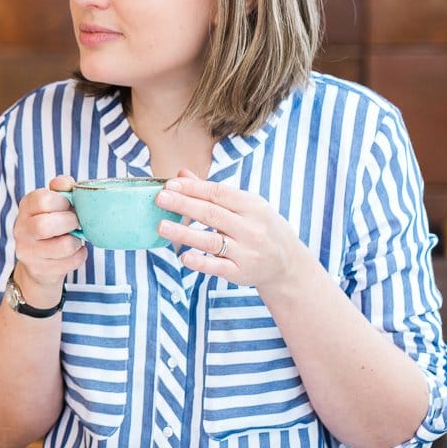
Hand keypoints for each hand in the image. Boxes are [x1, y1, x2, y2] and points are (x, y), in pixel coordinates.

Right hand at [12, 176, 87, 294]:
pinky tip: (75, 251)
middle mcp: (21, 229)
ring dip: (76, 241)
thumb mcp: (53, 203)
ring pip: (62, 246)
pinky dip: (79, 255)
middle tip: (76, 222)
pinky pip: (69, 262)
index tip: (69, 205)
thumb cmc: (51, 224)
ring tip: (76, 238)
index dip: (62, 201)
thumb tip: (67, 183)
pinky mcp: (39, 270)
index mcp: (26, 206)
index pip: (42, 200)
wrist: (38, 261)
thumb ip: (61, 189)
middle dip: (69, 222)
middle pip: (45, 226)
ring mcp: (28, 252)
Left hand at [155, 169, 312, 289]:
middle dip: (184, 205)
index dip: (193, 188)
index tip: (170, 185)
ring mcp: (246, 252)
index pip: (218, 193)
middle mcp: (250, 228)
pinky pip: (218, 267)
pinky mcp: (240, 272)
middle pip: (212, 214)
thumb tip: (181, 175)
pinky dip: (201, 263)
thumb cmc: (259, 227)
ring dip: (184, 233)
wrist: (287, 263)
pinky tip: (183, 257)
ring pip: (211, 241)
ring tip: (162, 226)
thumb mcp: (245, 206)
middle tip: (160, 198)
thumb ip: (212, 192)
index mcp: (252, 206)